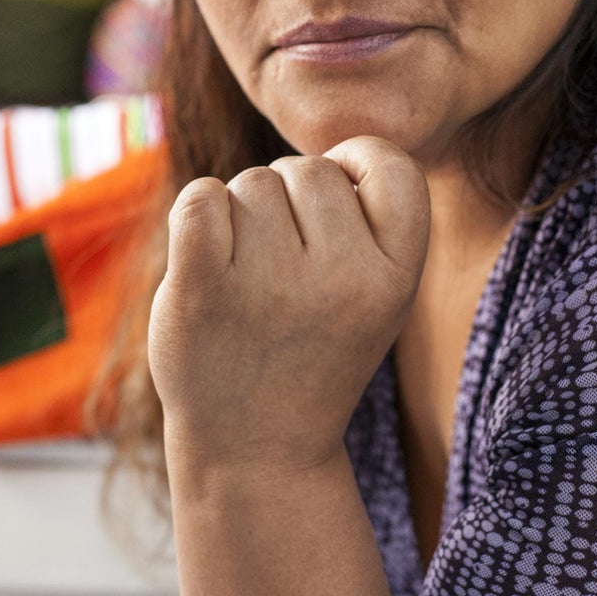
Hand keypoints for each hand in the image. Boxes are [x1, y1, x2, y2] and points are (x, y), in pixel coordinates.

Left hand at [149, 135, 430, 475]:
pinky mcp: (202, 290)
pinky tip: (206, 257)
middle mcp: (343, 278)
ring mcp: (271, 285)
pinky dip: (198, 214)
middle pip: (307, 170)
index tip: (339, 202)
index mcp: (397, 276)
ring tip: (249, 282)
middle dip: (290, 201)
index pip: (391, 164)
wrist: (257, 448)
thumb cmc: (316, 352)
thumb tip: (334, 147)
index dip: (359, 163)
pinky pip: (199, 199)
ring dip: (242, 218)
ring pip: (251, 184)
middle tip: (285, 271)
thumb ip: (369, 220)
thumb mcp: (377, 294)